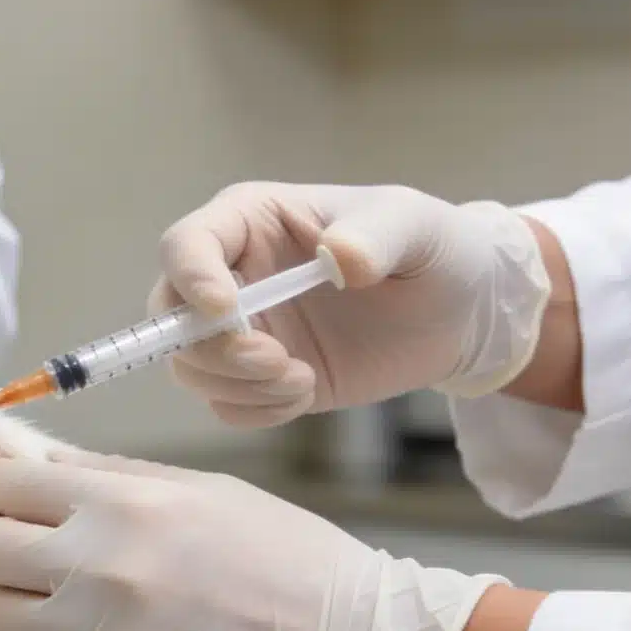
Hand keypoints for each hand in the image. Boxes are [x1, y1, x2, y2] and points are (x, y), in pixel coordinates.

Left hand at [0, 449, 502, 630]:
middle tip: (38, 560)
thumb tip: (40, 467)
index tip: (16, 505)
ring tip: (64, 609)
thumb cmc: (286, 557)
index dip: (2, 492)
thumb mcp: (203, 489)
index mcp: (124, 501)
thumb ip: (114, 477)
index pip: (2, 484)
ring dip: (22, 610)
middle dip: (2, 550)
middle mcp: (101, 564)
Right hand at [153, 183, 551, 426]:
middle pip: (170, 315)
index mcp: (251, 220)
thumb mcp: (415, 226)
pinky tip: (305, 393)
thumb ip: (374, 236)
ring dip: (238, 384)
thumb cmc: (433, 248)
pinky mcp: (261, 378)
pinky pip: (226, 404)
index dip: (191, 279)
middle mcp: (233, 274)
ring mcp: (244, 331)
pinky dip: (256, 410)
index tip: (229, 312)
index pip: (186, 244)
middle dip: (213, 348)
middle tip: (276, 360)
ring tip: (300, 379)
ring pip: (190, 366)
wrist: (461, 313)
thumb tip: (338, 259)